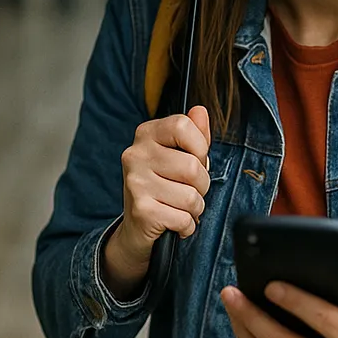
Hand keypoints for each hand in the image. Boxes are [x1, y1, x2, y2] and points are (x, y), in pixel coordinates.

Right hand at [115, 106, 211, 258]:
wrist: (136, 227)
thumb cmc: (162, 186)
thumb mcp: (178, 155)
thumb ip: (193, 133)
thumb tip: (200, 111)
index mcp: (146, 134)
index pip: (183, 126)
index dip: (200, 147)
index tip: (195, 159)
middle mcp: (135, 155)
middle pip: (193, 167)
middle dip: (202, 185)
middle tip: (189, 190)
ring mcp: (136, 182)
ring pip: (191, 196)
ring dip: (195, 208)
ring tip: (182, 207)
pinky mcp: (141, 210)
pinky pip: (184, 218)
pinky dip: (187, 225)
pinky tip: (175, 222)